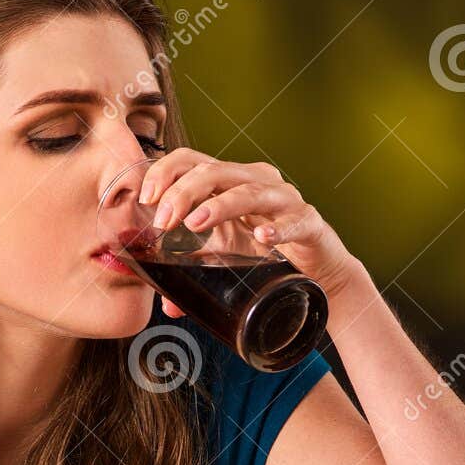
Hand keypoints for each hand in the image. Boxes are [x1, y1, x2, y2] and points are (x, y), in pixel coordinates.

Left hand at [136, 147, 365, 316]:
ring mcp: (285, 201)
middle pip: (215, 171)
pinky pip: (295, 222)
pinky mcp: (310, 224)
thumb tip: (168, 304)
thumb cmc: (268, 256)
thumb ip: (194, 272)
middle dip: (183, 192)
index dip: (167, 172)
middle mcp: (257, 182)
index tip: (146, 198)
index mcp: (232, 182)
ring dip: (219, 205)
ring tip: (195, 223)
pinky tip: (262, 238)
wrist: (318, 273)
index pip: (193, 161)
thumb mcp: (224, 257)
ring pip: (249, 191)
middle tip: (163, 221)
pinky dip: (278, 229)